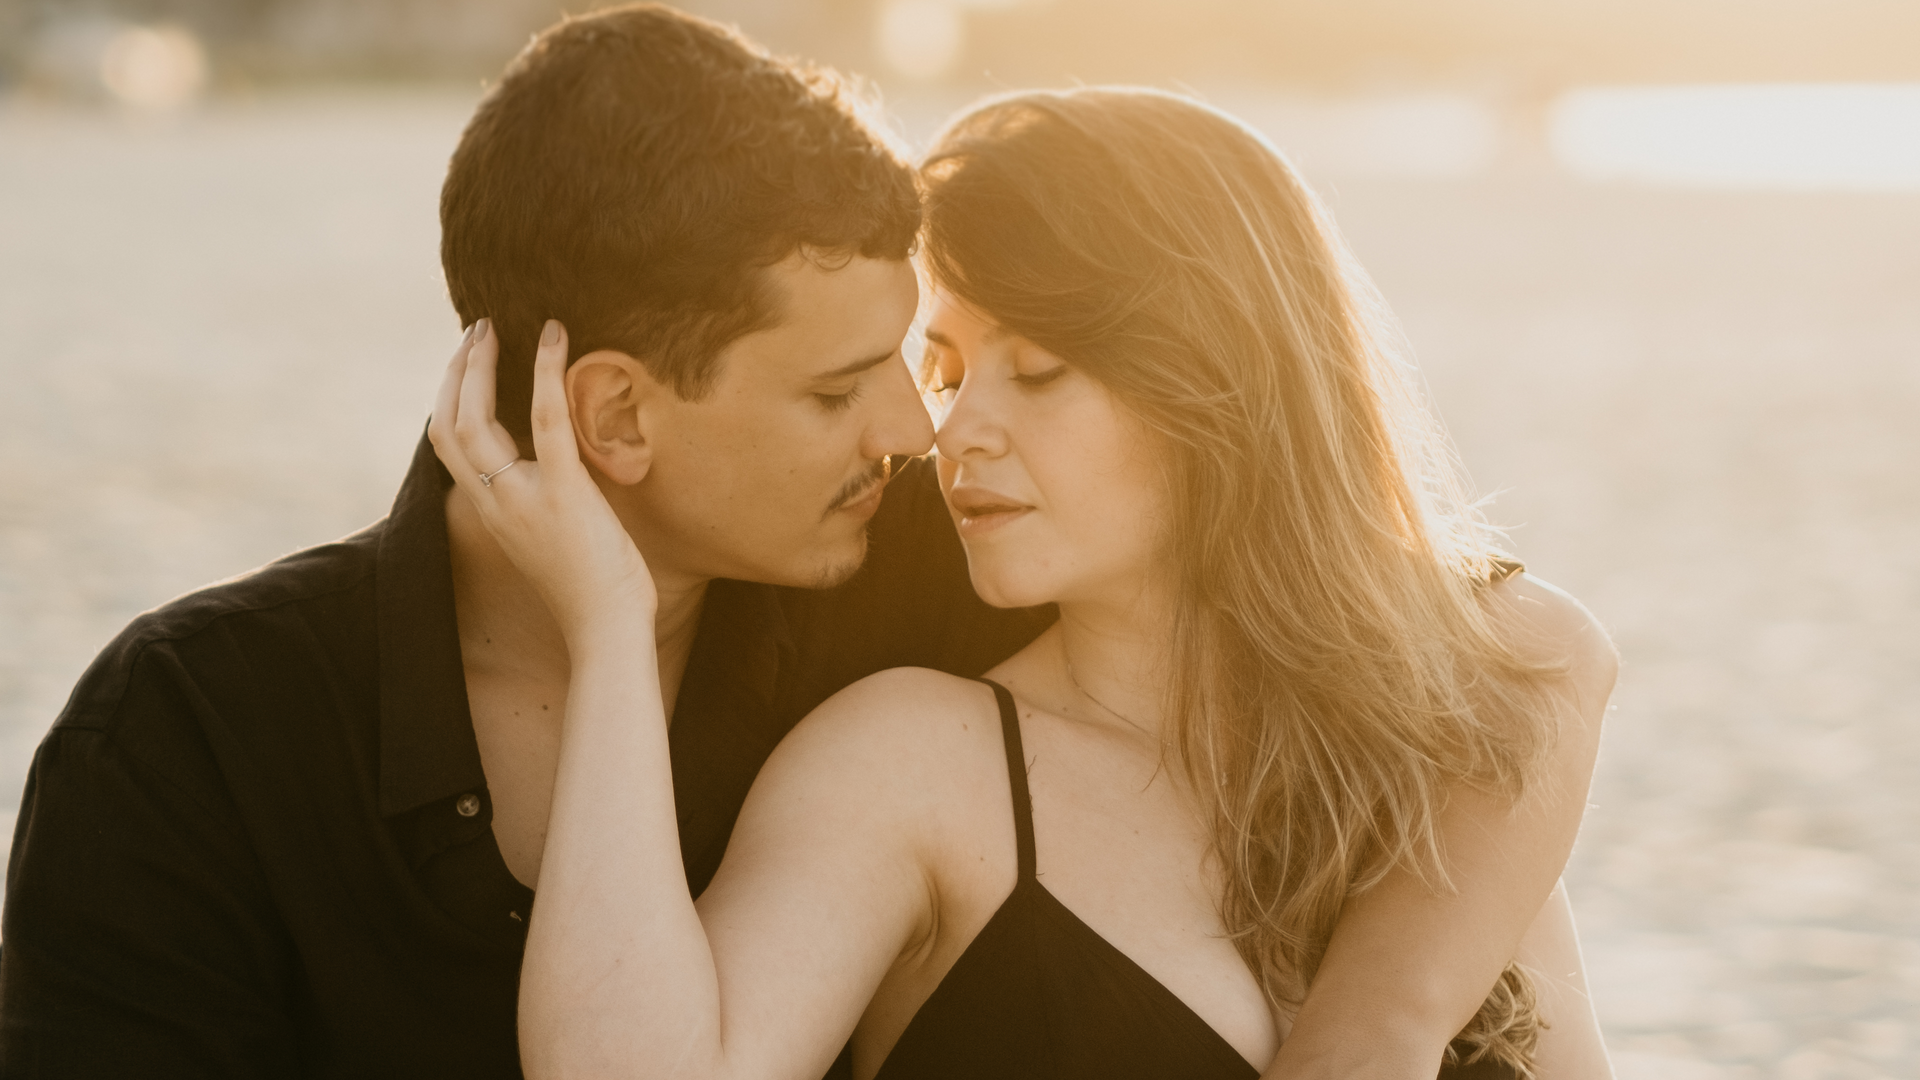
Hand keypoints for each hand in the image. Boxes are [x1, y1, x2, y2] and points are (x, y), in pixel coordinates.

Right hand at [429, 318, 657, 638]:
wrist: (607, 631)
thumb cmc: (593, 591)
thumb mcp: (551, 539)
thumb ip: (540, 502)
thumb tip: (555, 468)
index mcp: (490, 512)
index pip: (448, 445)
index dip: (450, 398)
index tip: (466, 361)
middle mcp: (494, 503)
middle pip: (448, 424)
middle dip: (456, 371)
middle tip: (477, 330)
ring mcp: (523, 499)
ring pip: (476, 419)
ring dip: (480, 365)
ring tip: (494, 327)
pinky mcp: (564, 494)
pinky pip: (546, 422)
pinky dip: (546, 373)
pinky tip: (554, 337)